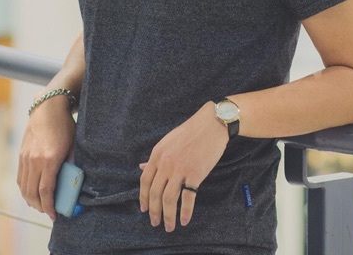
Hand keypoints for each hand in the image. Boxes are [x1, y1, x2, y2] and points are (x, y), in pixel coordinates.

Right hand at [17, 94, 75, 220]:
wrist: (48, 108)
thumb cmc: (64, 126)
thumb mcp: (73, 145)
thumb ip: (73, 164)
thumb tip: (75, 183)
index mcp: (49, 159)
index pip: (46, 191)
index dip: (50, 206)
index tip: (55, 215)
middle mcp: (34, 161)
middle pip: (33, 193)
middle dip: (40, 206)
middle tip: (49, 211)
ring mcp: (26, 158)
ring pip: (24, 187)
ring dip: (31, 200)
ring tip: (41, 204)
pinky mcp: (21, 155)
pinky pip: (20, 178)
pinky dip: (25, 189)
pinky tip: (31, 192)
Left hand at [139, 102, 227, 232]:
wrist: (211, 125)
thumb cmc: (190, 132)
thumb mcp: (168, 142)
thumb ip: (156, 157)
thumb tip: (141, 167)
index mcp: (157, 154)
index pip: (145, 181)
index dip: (143, 197)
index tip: (144, 209)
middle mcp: (166, 163)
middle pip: (155, 193)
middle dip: (154, 212)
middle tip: (155, 223)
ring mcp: (180, 169)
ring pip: (168, 199)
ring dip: (168, 216)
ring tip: (169, 227)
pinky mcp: (195, 174)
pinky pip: (187, 198)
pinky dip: (185, 212)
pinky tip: (184, 220)